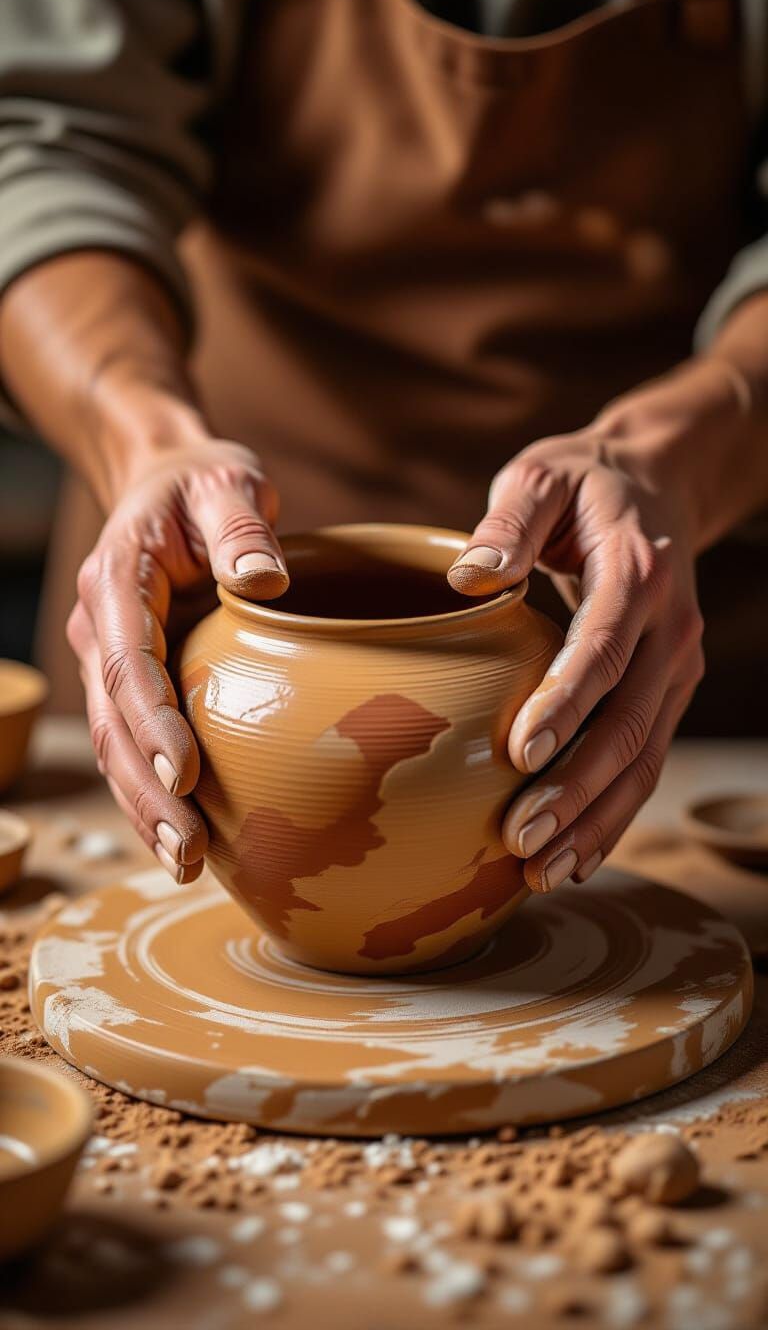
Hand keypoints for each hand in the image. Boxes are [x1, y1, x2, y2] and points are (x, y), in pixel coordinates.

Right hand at [67, 433, 287, 882]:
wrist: (165, 482)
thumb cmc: (203, 483)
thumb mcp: (227, 481)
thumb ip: (242, 526)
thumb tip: (268, 581)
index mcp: (119, 577)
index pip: (129, 658)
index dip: (153, 720)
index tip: (188, 772)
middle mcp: (100, 624)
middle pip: (113, 720)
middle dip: (147, 789)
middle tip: (189, 850)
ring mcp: (107, 655)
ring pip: (114, 744)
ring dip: (144, 805)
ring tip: (186, 863)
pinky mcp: (128, 679)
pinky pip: (130, 743)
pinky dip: (150, 790)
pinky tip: (182, 836)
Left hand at [447, 359, 748, 891]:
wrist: (658, 484)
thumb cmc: (583, 483)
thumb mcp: (542, 476)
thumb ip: (508, 522)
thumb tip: (468, 578)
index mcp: (638, 573)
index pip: (605, 647)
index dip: (567, 701)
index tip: (520, 750)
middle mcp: (672, 628)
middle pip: (630, 722)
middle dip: (576, 787)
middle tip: (518, 837)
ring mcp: (678, 666)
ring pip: (645, 757)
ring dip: (596, 818)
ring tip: (541, 870)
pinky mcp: (669, 691)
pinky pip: (646, 760)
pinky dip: (615, 813)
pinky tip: (575, 857)